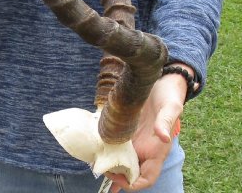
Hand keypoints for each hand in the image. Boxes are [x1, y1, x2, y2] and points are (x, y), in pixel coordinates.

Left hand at [106, 66, 191, 191]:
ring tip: (92, 155)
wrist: (164, 79)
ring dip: (107, 159)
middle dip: (114, 173)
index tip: (116, 179)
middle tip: (97, 165)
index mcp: (157, 149)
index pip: (147, 177)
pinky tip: (94, 140)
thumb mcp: (171, 107)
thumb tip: (164, 137)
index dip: (133, 183)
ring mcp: (135, 137)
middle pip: (129, 170)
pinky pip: (115, 139)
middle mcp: (144, 147)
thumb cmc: (170, 95)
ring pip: (120, 157)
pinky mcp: (126, 126)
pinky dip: (105, 143)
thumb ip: (167, 122)